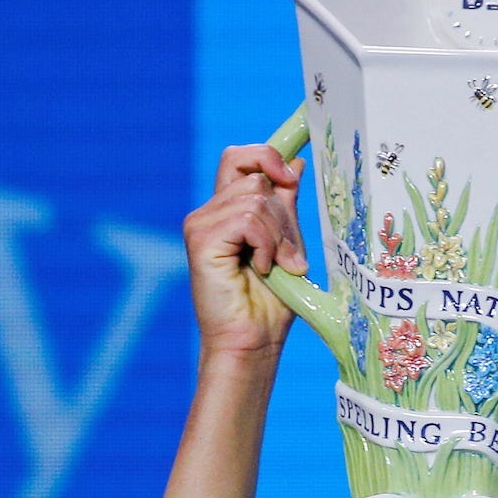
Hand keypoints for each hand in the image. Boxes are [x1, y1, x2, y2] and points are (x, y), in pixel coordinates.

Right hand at [183, 145, 309, 361]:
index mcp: (226, 212)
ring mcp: (201, 225)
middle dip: (284, 215)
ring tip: (277, 267)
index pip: (239, 159)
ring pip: (256, 198)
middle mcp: (209, 213)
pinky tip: (262, 269)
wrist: (253, 342)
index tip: (291, 176)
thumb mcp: (286, 245)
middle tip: (290, 256)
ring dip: (279, 235)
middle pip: (256, 176)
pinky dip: (266, 244)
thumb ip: (285, 206)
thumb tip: (295, 164)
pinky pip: (247, 219)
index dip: (267, 156)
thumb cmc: (269, 304)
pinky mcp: (201, 240)